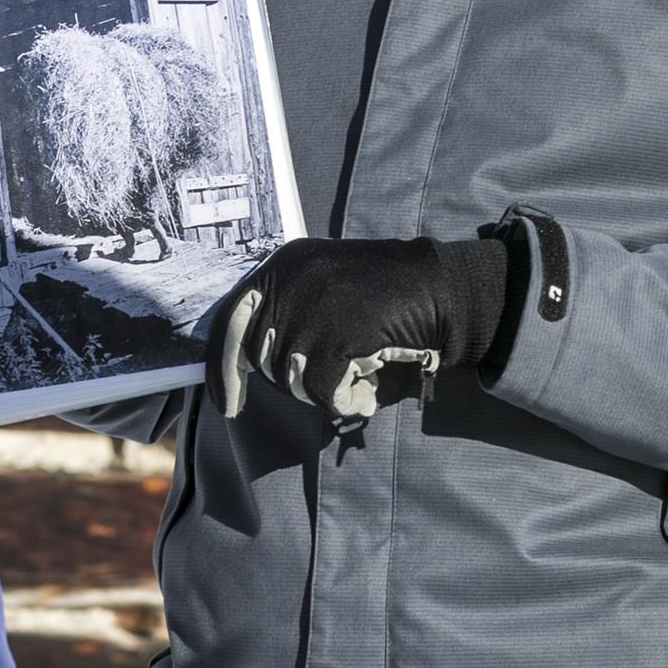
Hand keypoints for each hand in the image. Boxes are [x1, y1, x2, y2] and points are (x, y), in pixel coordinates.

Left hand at [211, 232, 514, 421]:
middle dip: (297, 380)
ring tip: (362, 372)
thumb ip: (288, 309)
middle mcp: (289, 279)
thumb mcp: (325, 285)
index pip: (229, 320)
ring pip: (293, 380)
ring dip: (327, 390)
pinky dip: (348, 401)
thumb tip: (246, 362)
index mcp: (282, 263)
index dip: (223, 367)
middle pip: (263, 359)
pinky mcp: (336, 336)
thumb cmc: (388, 296)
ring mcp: (311, 306)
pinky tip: (369, 390)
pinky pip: (324, 393)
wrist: (444, 290)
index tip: (227, 404)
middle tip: (339, 373)